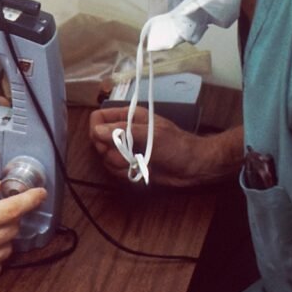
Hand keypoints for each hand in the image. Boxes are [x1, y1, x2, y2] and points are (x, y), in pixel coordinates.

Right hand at [88, 106, 242, 186]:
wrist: (195, 167)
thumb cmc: (177, 145)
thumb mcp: (152, 135)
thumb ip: (123, 132)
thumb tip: (96, 131)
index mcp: (129, 117)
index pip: (98, 118)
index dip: (97, 131)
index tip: (105, 143)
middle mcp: (124, 132)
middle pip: (99, 141)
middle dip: (110, 153)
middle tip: (126, 157)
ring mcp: (127, 150)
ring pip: (106, 159)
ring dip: (120, 165)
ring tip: (139, 164)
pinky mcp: (131, 166)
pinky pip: (116, 171)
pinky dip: (126, 174)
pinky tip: (142, 171)